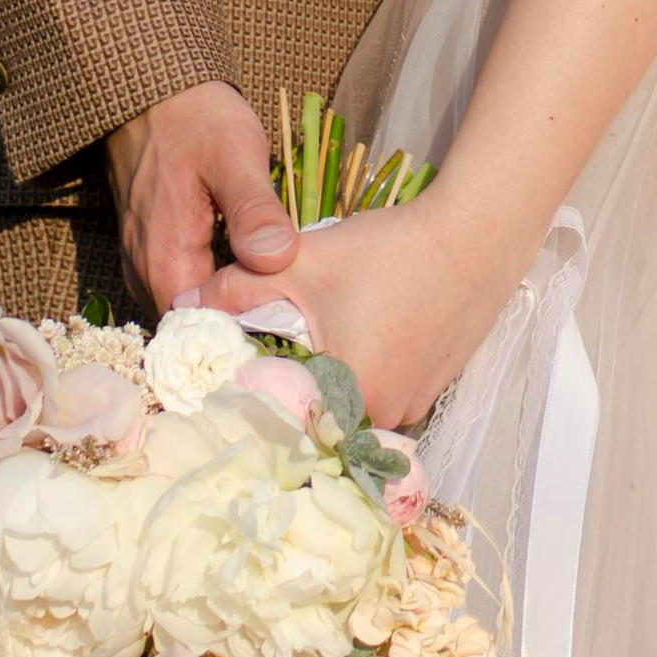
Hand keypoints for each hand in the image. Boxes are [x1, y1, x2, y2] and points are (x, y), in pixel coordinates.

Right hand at [106, 78, 294, 314]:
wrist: (153, 90)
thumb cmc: (196, 119)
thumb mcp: (236, 156)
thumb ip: (254, 211)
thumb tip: (277, 261)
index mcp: (165, 261)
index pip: (203, 331)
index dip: (246, 336)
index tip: (292, 331)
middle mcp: (146, 272)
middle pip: (196, 325)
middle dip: (242, 325)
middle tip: (297, 320)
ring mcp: (145, 261)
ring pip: (190, 306)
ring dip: (230, 306)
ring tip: (282, 301)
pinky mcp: (153, 248)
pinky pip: (184, 284)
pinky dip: (216, 286)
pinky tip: (252, 274)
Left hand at [208, 194, 512, 432]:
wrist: (475, 234)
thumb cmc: (387, 252)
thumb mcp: (303, 264)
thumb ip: (235, 287)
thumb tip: (180, 305)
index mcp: (348, 400)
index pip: (283, 423)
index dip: (255, 401)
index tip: (236, 376)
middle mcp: (384, 419)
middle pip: (318, 420)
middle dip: (291, 392)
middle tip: (271, 354)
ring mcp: (414, 406)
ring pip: (351, 409)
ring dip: (329, 386)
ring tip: (314, 342)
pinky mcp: (433, 388)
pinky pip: (382, 397)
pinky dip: (363, 376)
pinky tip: (358, 335)